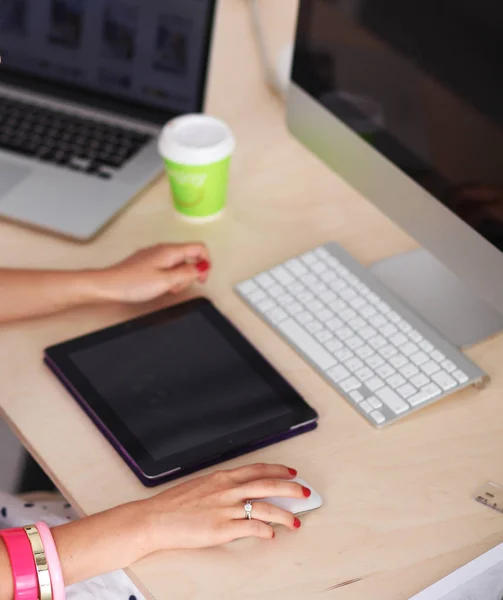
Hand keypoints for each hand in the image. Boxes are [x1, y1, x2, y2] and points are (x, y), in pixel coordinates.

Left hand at [95, 243, 210, 303]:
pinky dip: (168, 277)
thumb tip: (202, 267)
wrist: (108, 285)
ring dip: (178, 277)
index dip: (205, 263)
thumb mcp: (166, 281)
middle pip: (189, 257)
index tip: (201, 278)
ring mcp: (154, 255)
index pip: (199, 248)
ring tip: (167, 288)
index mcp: (170, 251)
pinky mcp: (147, 262)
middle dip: (190, 273)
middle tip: (179, 287)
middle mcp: (163, 249)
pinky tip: (158, 286)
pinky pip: (166, 266)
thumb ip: (187, 273)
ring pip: (178, 263)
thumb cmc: (132, 283)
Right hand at [143, 464, 307, 551]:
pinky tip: (272, 534)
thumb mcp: (201, 486)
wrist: (155, 519)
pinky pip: (251, 528)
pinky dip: (266, 530)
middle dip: (290, 488)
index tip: (291, 472)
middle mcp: (227, 490)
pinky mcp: (222, 529)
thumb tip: (238, 490)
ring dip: (284, 514)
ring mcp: (226, 509)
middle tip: (304, 492)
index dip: (278, 469)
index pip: (257, 469)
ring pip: (265, 507)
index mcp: (222, 477)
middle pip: (268, 485)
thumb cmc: (173, 504)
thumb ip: (221, 487)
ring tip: (295, 520)